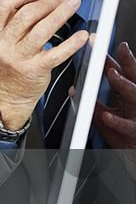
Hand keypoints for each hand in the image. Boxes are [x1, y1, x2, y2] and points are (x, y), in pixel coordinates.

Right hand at [0, 0, 87, 129]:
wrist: (8, 92)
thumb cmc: (10, 61)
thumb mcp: (4, 38)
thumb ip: (17, 17)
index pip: (4, 4)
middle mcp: (3, 43)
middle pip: (26, 14)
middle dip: (49, 1)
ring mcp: (18, 57)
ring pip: (42, 30)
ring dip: (61, 13)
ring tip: (73, 4)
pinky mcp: (34, 69)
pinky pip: (56, 53)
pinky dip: (72, 43)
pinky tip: (82, 35)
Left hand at [94, 41, 135, 176]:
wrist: (135, 160)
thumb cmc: (125, 139)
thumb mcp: (109, 119)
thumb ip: (93, 104)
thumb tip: (74, 90)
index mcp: (130, 99)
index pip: (125, 74)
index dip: (118, 58)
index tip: (112, 43)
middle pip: (135, 79)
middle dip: (127, 63)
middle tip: (118, 49)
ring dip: (124, 84)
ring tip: (112, 74)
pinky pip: (128, 126)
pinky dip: (117, 120)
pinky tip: (107, 115)